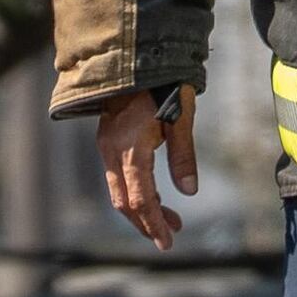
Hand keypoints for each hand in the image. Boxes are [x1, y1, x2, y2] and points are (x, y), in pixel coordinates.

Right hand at [96, 89, 196, 250]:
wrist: (134, 55)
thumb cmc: (164, 84)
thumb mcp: (181, 118)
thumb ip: (183, 156)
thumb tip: (189, 191)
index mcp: (130, 148)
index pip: (140, 199)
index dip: (154, 223)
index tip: (167, 242)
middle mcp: (111, 151)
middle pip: (124, 201)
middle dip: (146, 222)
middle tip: (168, 237)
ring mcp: (106, 146)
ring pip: (119, 190)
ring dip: (142, 208)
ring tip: (170, 219)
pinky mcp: (107, 140)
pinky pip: (118, 176)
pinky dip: (136, 191)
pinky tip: (156, 195)